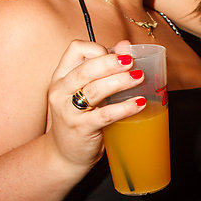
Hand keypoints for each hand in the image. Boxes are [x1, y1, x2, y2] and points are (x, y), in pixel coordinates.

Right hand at [45, 39, 147, 171]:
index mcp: (61, 77)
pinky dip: (124, 108)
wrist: (64, 155)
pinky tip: (139, 103)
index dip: (98, 48)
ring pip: (94, 90)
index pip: (75, 50)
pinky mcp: (81, 129)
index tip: (116, 55)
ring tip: (139, 78)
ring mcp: (69, 111)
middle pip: (86, 69)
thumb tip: (126, 46)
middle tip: (132, 62)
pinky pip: (105, 115)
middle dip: (111, 62)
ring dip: (120, 82)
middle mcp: (61, 91)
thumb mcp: (85, 91)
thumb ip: (103, 69)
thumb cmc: (79, 119)